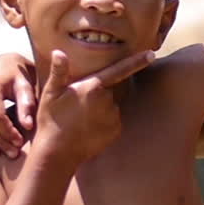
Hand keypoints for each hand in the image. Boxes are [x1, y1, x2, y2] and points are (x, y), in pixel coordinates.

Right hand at [34, 50, 154, 167]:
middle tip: (77, 107)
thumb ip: (59, 72)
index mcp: (93, 87)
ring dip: (100, 110)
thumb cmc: (52, 120)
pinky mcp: (115, 131)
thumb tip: (59, 52)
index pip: (119, 70)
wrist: (57, 153)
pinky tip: (88, 129)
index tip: (152, 54)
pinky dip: (104, 123)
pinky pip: (113, 121)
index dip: (137, 62)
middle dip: (97, 95)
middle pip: (109, 91)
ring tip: (80, 120)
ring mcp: (113, 117)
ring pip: (111, 107)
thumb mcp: (51, 94)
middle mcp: (107, 101)